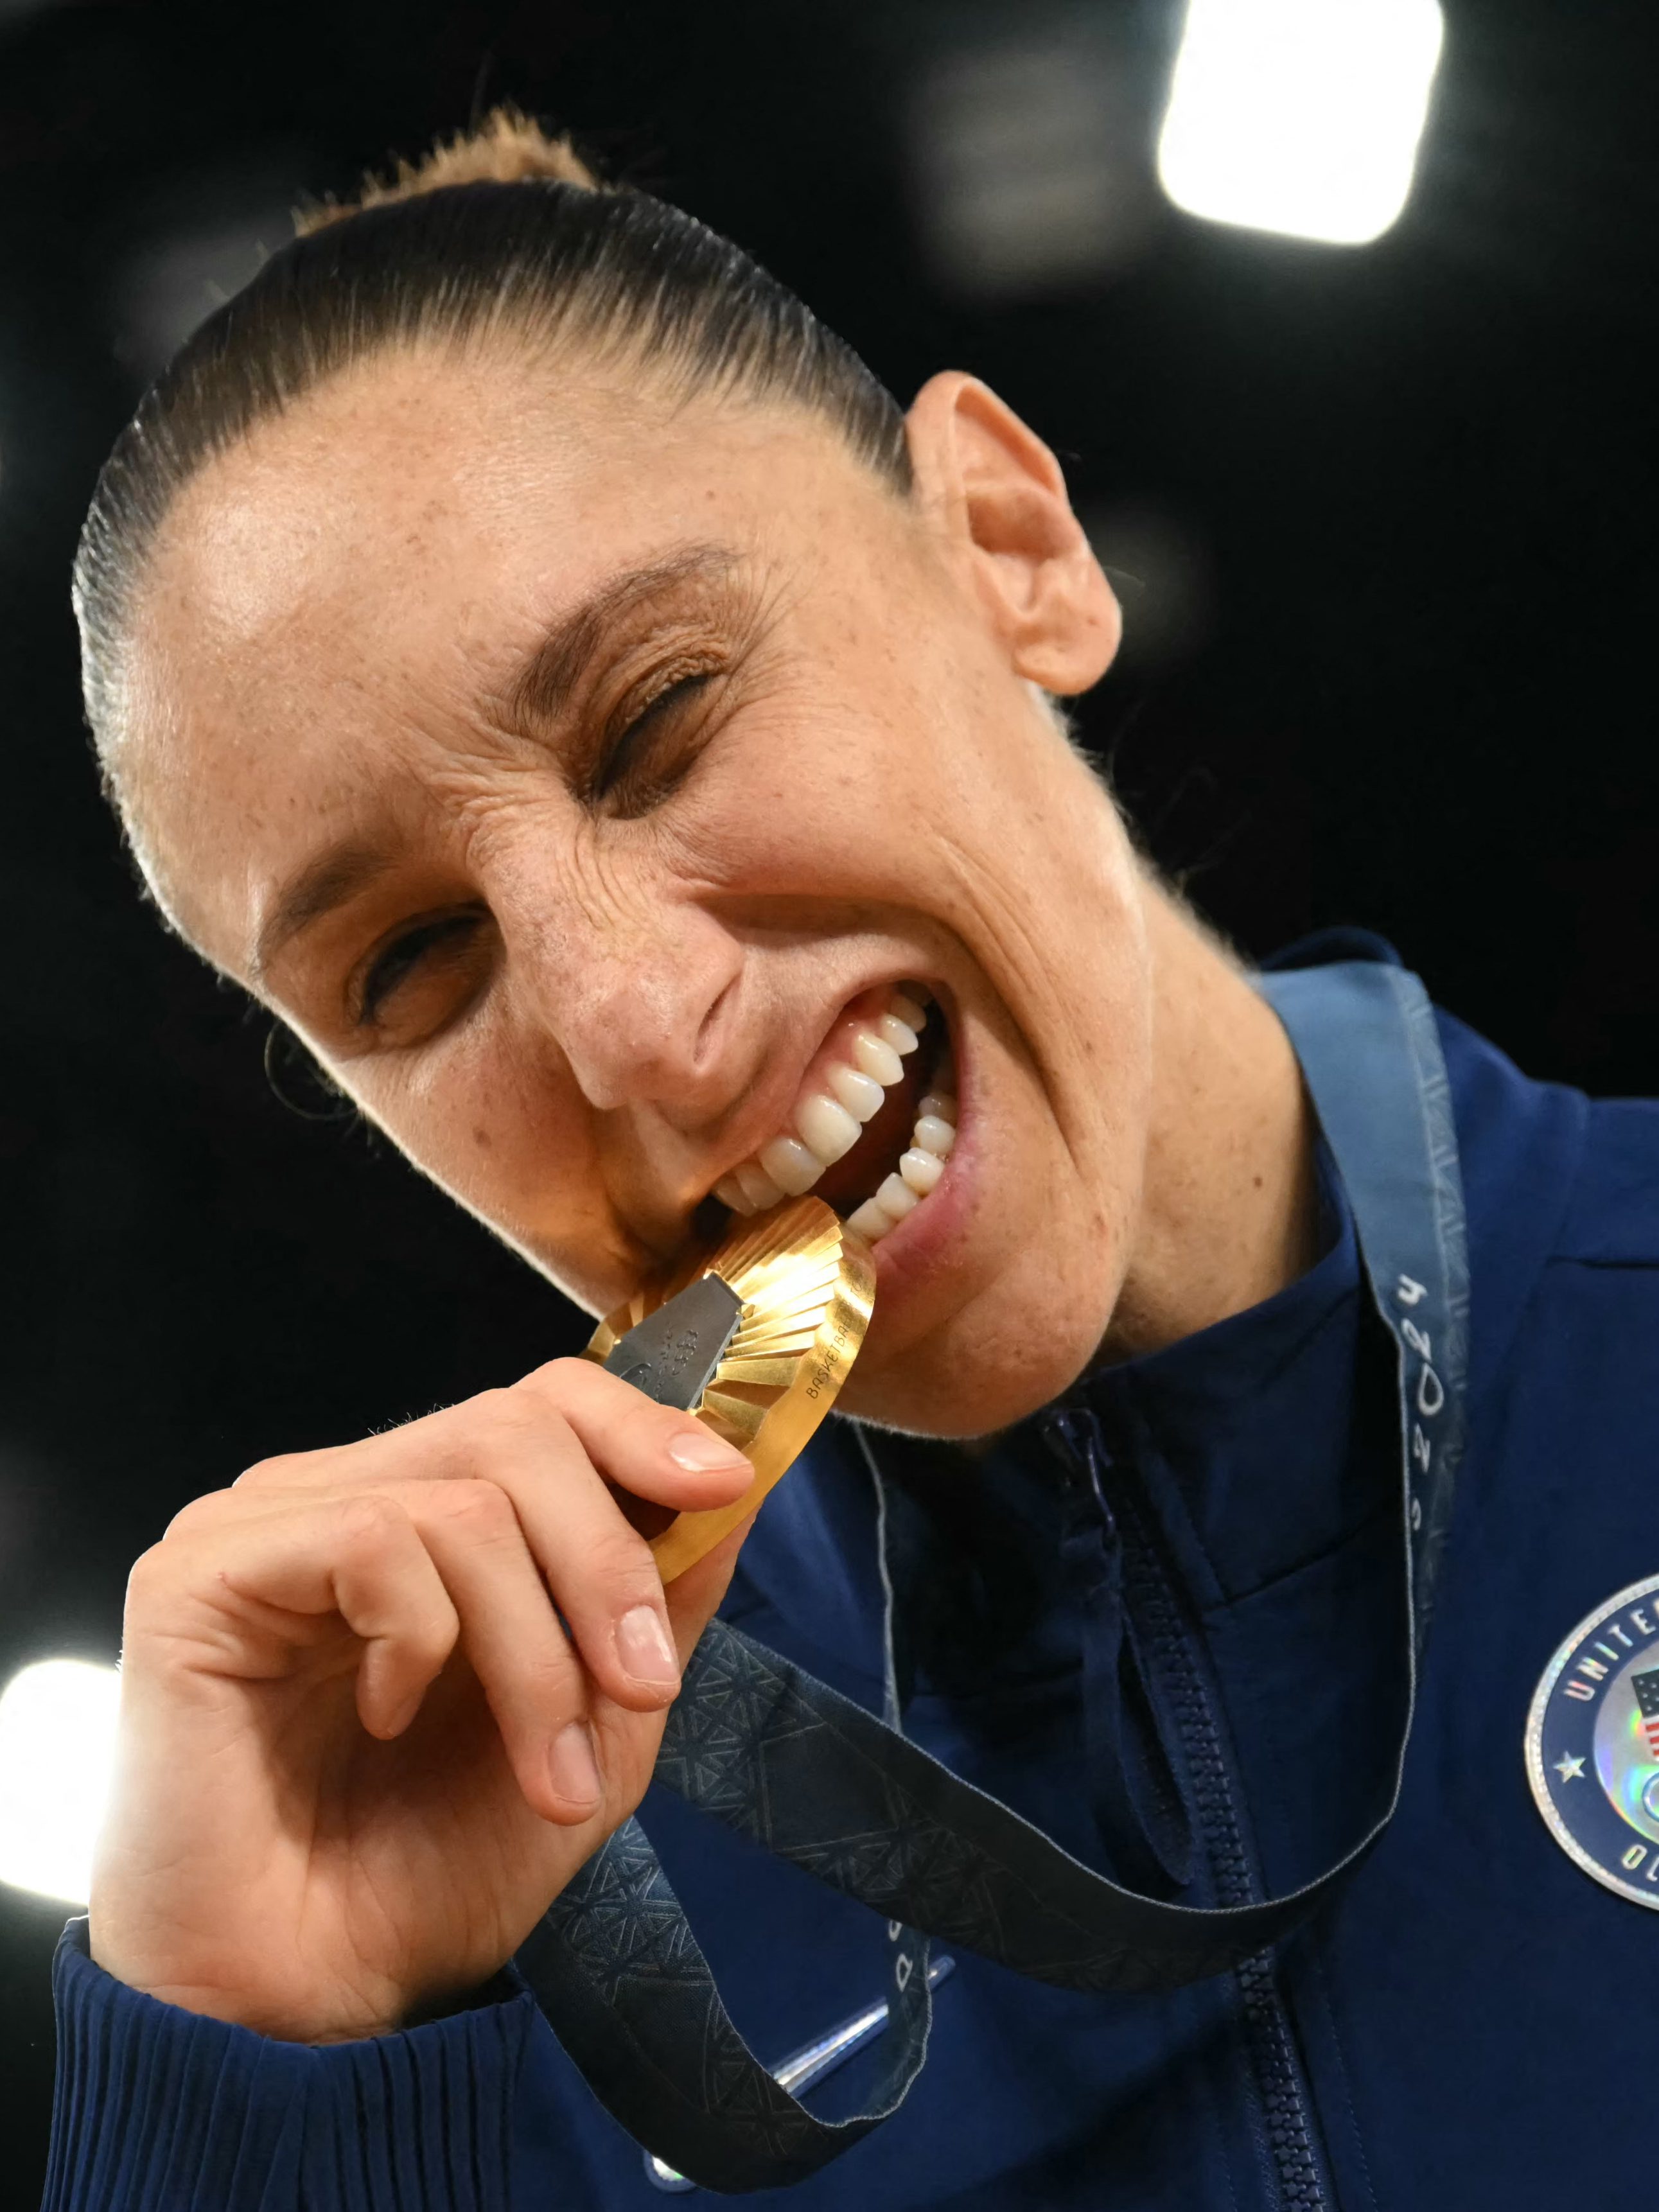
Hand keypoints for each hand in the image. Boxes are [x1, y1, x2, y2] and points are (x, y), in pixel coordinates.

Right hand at [88, 1359, 753, 2042]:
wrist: (307, 2006)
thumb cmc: (431, 1875)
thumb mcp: (597, 1729)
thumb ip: (659, 1605)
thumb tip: (737, 1484)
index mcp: (424, 1517)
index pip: (537, 1404)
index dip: (638, 1426)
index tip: (724, 1487)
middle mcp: (341, 1495)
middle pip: (514, 1431)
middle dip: (607, 1562)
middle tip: (644, 1686)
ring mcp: (266, 1523)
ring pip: (462, 1501)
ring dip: (535, 1649)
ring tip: (546, 1774)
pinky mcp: (202, 1569)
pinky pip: (371, 1541)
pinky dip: (420, 1642)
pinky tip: (386, 1720)